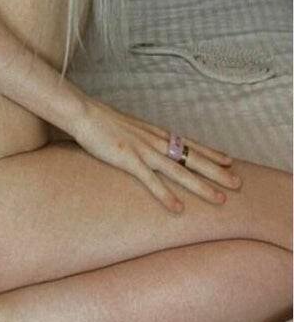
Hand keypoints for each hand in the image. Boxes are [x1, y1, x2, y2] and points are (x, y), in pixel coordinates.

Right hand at [71, 97, 241, 211]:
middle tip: (238, 183)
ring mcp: (143, 150)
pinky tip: (178, 208)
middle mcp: (155, 141)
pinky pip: (151, 181)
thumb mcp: (129, 126)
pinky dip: (166, 195)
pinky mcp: (128, 160)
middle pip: (192, 157)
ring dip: (201, 186)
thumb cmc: (102, 120)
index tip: (229, 160)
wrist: (84, 113)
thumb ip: (142, 135)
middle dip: (217, 171)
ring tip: (220, 199)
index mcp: (156, 132)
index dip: (211, 152)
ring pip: (179, 171)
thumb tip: (150, 143)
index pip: (190, 143)